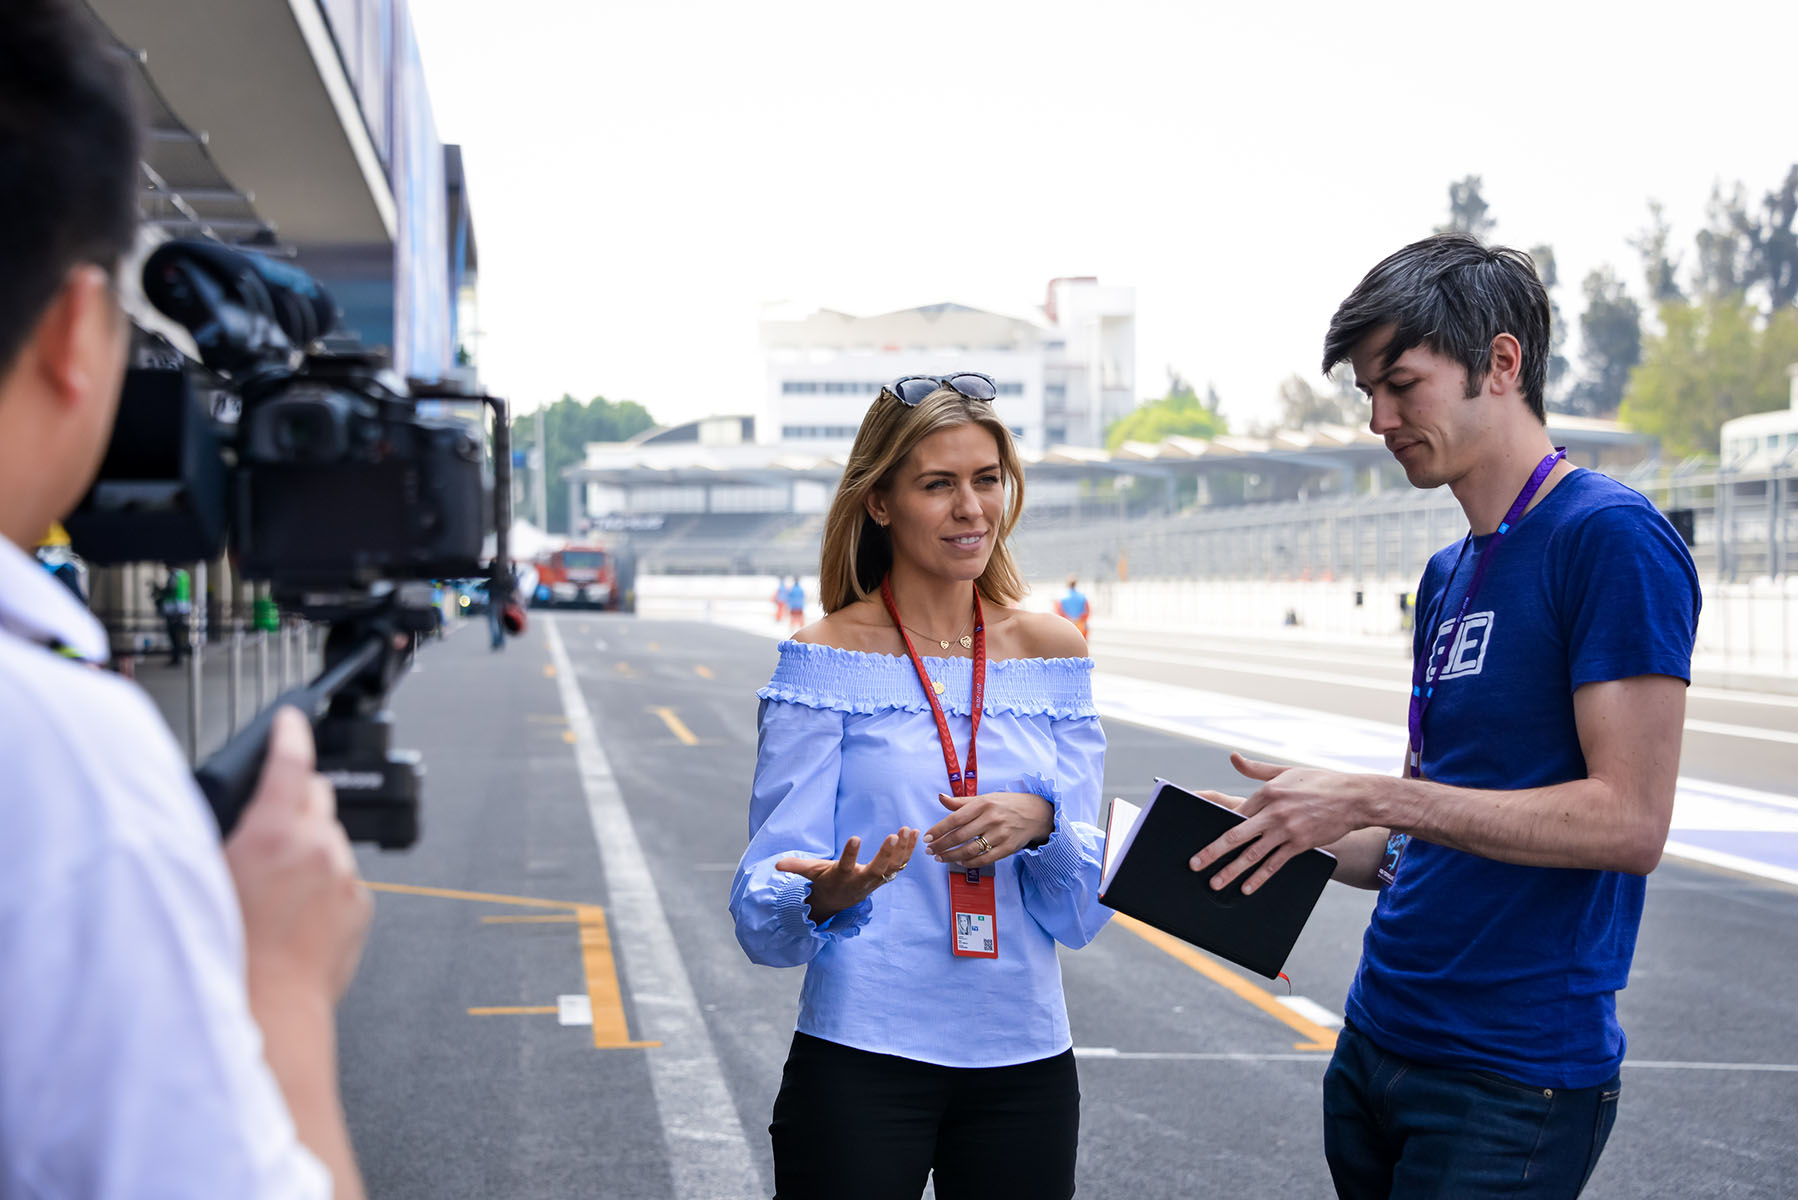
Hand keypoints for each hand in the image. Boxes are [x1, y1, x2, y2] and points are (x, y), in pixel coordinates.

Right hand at [226, 708, 371, 1006]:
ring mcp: (344, 877)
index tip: (292, 720)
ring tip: (274, 890)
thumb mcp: (203, 879)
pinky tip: (294, 915)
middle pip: (317, 796)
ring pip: (329, 840)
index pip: (290, 762)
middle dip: (294, 799)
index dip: (290, 734)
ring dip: (308, 848)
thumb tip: (230, 819)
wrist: (268, 1010)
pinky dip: (323, 883)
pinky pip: (341, 878)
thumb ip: (224, 837)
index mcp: (274, 833)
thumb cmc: (226, 954)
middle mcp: (318, 848)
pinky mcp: (359, 907)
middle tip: (267, 825)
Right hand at [776, 828, 918, 923]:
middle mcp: (862, 880)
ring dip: (903, 849)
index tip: (854, 837)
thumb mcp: (811, 873)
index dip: (850, 854)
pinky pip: (901, 863)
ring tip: (908, 829)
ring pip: (894, 866)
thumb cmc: (826, 881)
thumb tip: (776, 865)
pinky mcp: (887, 875)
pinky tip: (914, 832)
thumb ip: (797, 868)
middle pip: (877, 869)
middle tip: (893, 836)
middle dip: (886, 854)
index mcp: (843, 877)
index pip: (846, 866)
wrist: (841, 900)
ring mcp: (877, 880)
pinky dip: (909, 850)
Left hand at [926, 790, 1054, 868]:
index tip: (926, 838)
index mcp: (983, 804)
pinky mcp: (1008, 848)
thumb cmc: (1005, 805)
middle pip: (959, 836)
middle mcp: (991, 819)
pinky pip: (984, 859)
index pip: (955, 819)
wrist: (1036, 813)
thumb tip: (940, 798)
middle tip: (930, 851)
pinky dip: (970, 863)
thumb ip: (961, 802)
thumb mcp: (985, 798)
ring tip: (940, 858)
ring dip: (952, 856)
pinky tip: (960, 862)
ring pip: (970, 850)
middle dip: (941, 845)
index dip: (938, 830)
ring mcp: (1000, 834)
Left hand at [1187, 752, 1371, 895]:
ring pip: (1253, 854)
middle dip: (1213, 852)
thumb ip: (1257, 769)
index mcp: (1267, 791)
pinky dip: (1259, 877)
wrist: (1354, 797)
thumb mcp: (1286, 771)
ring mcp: (1286, 830)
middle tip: (1195, 864)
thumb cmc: (1319, 782)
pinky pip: (1275, 864)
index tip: (1204, 837)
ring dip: (1231, 870)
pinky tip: (1246, 887)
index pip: (1237, 812)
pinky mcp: (1300, 844)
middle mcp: (1273, 812)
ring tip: (1215, 882)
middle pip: (1236, 835)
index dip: (1220, 826)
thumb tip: (1233, 758)